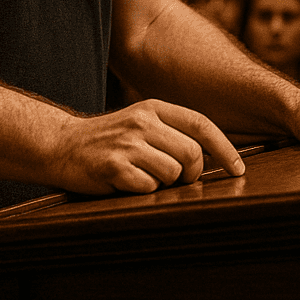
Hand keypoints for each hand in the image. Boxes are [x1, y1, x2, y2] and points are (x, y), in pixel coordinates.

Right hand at [51, 99, 244, 194]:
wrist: (62, 144)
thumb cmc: (110, 139)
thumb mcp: (142, 122)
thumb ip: (172, 131)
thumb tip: (213, 157)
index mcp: (155, 108)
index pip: (201, 124)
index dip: (225, 149)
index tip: (238, 169)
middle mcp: (143, 121)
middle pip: (192, 153)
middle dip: (191, 173)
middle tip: (176, 178)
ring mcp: (128, 143)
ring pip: (172, 173)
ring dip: (164, 183)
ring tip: (143, 175)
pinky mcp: (113, 165)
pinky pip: (148, 187)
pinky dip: (142, 190)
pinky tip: (126, 182)